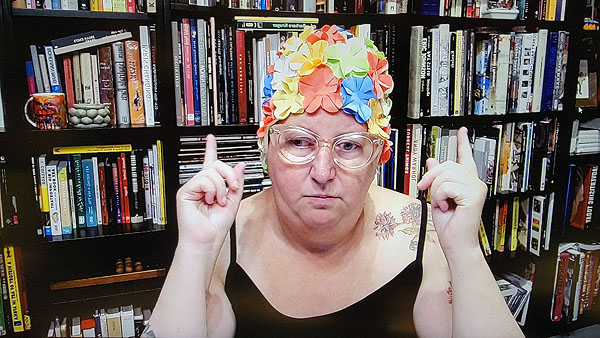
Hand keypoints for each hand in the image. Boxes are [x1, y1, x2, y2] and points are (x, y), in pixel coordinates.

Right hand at [176, 134, 245, 253]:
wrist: (206, 241)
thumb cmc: (216, 227)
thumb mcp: (233, 202)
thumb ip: (236, 183)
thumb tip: (240, 166)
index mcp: (211, 187)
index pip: (210, 163)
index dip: (211, 149)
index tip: (211, 138)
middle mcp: (201, 185)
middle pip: (216, 165)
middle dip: (229, 175)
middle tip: (233, 188)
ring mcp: (192, 188)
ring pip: (211, 172)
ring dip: (221, 187)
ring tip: (219, 201)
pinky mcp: (185, 192)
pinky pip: (203, 180)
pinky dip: (212, 190)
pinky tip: (210, 201)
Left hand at [416, 127, 486, 257]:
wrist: (456, 244)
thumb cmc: (449, 226)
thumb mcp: (437, 197)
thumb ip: (437, 179)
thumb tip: (432, 160)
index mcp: (467, 182)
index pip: (465, 157)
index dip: (463, 142)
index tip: (462, 131)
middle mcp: (475, 182)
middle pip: (447, 165)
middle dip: (431, 177)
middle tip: (425, 190)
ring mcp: (476, 188)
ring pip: (445, 175)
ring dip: (436, 191)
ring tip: (442, 204)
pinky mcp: (473, 195)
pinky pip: (446, 186)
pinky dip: (440, 197)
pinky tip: (446, 207)